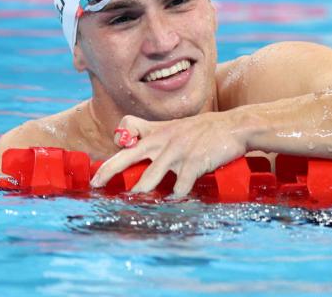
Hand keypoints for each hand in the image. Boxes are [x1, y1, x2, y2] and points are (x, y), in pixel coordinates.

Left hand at [90, 110, 249, 197]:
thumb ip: (156, 133)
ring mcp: (177, 152)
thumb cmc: (206, 128)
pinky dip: (174, 198)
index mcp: (158, 131)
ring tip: (132, 205)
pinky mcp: (193, 163)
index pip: (126, 132)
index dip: (114, 147)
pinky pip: (179, 187)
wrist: (235, 126)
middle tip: (95, 186)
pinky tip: (173, 203)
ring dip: (139, 194)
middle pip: (127, 157)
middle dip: (108, 172)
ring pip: (149, 178)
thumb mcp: (177, 125)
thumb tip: (133, 143)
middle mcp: (163, 141)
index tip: (103, 169)